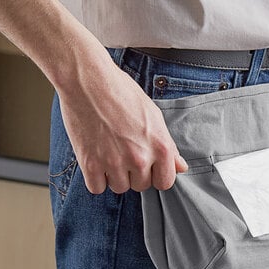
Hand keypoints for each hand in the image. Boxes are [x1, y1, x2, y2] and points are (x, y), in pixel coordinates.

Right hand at [56, 56, 187, 194]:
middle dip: (134, 173)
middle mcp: (140, 158)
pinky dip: (95, 178)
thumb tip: (181, 167)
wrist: (87, 80)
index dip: (156, 175)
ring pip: (119, 187)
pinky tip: (96, 159)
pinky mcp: (90, 164)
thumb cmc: (121, 92)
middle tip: (124, 151)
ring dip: (114, 175)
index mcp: (160, 147)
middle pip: (141, 186)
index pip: (165, 182)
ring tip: (109, 152)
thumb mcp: (153, 115)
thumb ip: (168, 145)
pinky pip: (96, 188)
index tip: (148, 167)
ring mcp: (114, 163)